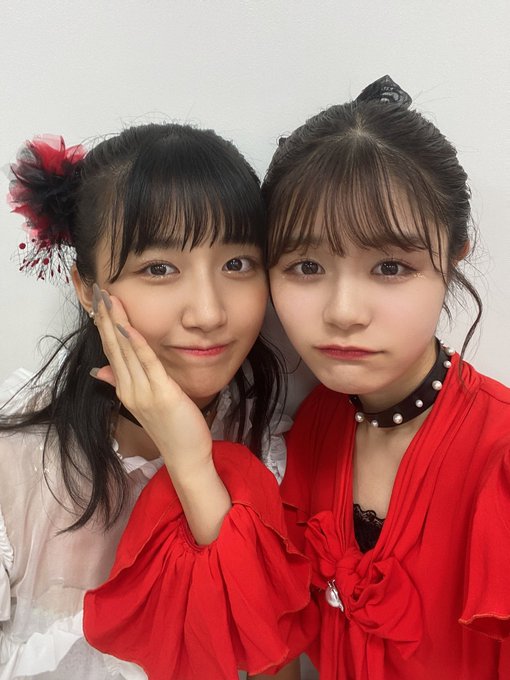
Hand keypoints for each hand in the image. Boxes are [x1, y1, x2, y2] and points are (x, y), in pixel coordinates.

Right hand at [90, 284, 212, 475]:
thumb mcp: (145, 403)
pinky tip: (128, 327)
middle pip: (113, 347)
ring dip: (116, 323)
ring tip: (109, 299)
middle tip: (99, 291)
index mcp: (125, 389)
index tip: (100, 302)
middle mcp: (129, 389)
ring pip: (125, 351)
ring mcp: (142, 392)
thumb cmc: (172, 428)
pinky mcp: (161, 394)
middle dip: (106, 317)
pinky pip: (147, 363)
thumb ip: (122, 383)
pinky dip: (136, 344)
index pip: (111, 351)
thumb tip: (99, 370)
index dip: (104, 325)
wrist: (185, 456)